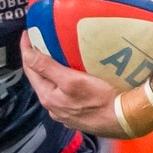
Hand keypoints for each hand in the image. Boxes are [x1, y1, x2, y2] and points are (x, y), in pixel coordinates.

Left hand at [21, 35, 137, 137]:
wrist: (126, 119)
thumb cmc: (101, 100)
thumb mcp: (72, 80)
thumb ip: (47, 68)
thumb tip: (27, 55)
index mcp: (48, 97)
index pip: (30, 69)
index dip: (26, 50)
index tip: (27, 33)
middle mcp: (53, 107)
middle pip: (40, 78)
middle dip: (37, 60)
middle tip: (39, 41)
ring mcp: (65, 112)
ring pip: (52, 86)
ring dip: (51, 71)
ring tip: (54, 56)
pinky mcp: (78, 114)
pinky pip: (65, 94)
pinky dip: (63, 82)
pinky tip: (71, 76)